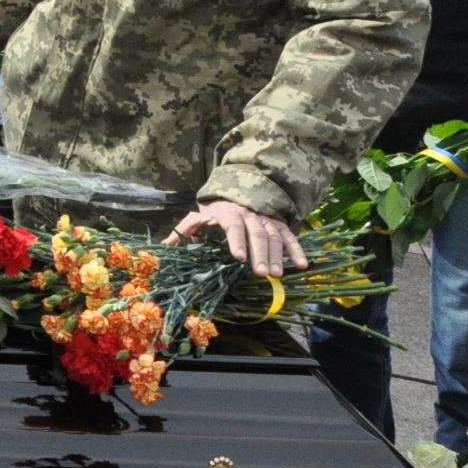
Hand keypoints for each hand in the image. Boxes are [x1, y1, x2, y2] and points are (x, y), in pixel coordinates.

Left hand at [166, 199, 308, 277]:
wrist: (236, 192)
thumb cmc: (214, 212)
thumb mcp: (197, 217)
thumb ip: (184, 230)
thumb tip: (165, 245)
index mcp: (228, 213)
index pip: (233, 226)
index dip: (236, 240)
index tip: (238, 257)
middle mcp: (249, 215)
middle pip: (256, 233)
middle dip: (259, 253)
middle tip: (260, 273)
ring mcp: (266, 219)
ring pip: (274, 236)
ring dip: (277, 255)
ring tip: (276, 274)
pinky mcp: (279, 224)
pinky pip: (290, 236)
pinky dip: (297, 249)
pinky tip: (302, 265)